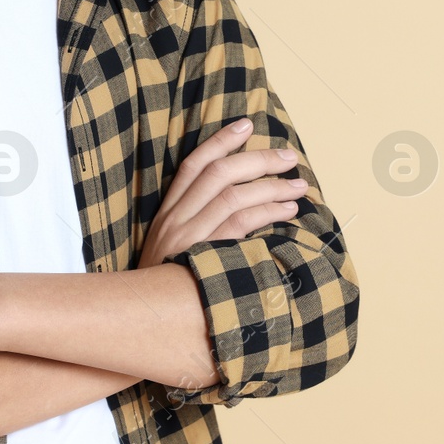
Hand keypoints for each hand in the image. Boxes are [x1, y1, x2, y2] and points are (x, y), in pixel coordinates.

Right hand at [137, 118, 307, 268]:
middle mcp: (175, 219)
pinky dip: (267, 213)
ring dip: (271, 186)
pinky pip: (239, 226)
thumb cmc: (168, 283)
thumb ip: (197, 223)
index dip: (220, 141)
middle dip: (258, 160)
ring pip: (233, 197)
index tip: (247, 125)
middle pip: (219, 174)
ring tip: (298, 187)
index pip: (193, 165)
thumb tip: (241, 199)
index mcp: (168, 212)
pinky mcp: (203, 256)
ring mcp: (188, 237)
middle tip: (289, 157)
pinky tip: (287, 211)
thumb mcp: (173, 248)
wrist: (145, 317)